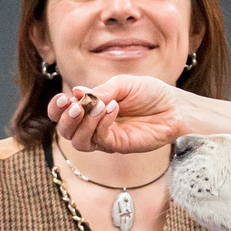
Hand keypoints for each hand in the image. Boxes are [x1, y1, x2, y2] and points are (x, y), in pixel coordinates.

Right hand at [48, 75, 186, 154]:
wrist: (174, 105)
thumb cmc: (150, 92)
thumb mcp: (123, 84)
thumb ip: (100, 91)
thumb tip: (77, 93)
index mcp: (90, 108)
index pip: (62, 114)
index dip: (56, 109)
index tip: (62, 98)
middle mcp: (93, 126)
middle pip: (65, 132)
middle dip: (66, 119)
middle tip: (77, 105)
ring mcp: (106, 138)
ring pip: (79, 142)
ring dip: (84, 123)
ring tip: (99, 106)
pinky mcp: (119, 146)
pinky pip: (101, 141)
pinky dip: (101, 124)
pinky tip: (113, 109)